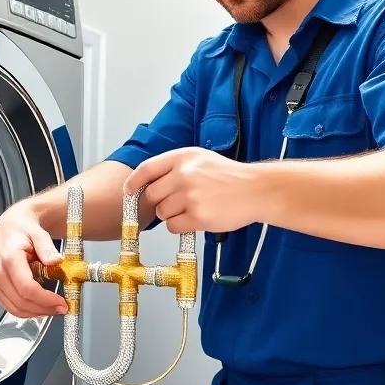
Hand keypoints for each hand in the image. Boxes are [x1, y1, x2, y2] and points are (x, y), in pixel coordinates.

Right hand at [0, 201, 67, 317]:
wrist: (8, 227)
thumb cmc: (23, 229)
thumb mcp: (39, 233)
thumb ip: (47, 247)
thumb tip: (55, 261)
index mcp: (9, 258)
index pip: (27, 288)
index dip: (46, 300)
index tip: (62, 303)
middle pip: (21, 302)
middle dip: (44, 309)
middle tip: (62, 308)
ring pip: (15, 309)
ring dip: (36, 313)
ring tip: (53, 308)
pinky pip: (10, 307)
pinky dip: (27, 311)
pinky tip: (40, 306)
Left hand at [124, 148, 257, 234]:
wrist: (255, 190)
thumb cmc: (229, 176)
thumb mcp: (200, 159)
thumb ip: (175, 167)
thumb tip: (147, 184)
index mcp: (182, 157)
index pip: (146, 170)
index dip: (133, 182)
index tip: (129, 191)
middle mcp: (183, 174)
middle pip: (152, 195)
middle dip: (160, 202)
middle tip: (176, 203)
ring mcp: (190, 196)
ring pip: (162, 213)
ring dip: (172, 215)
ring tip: (193, 208)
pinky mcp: (198, 216)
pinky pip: (174, 226)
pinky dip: (181, 226)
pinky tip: (197, 218)